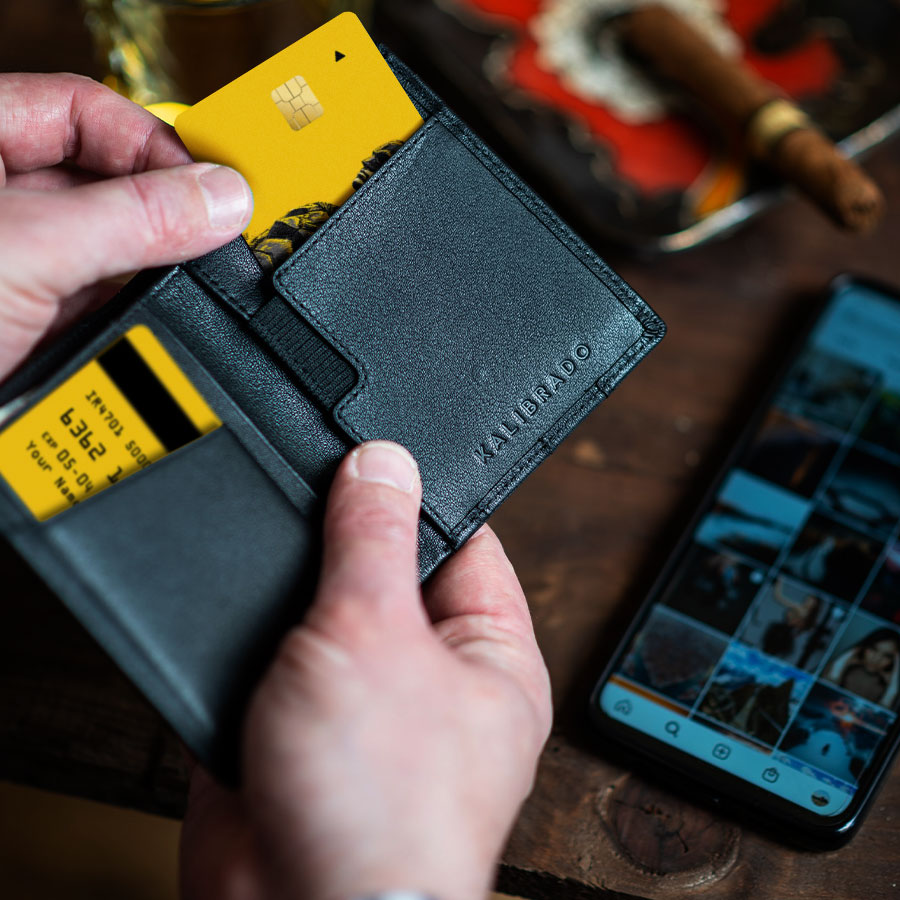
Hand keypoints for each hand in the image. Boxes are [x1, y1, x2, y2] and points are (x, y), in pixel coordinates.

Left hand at [0, 73, 251, 381]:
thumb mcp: (25, 251)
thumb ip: (132, 220)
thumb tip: (220, 200)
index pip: (83, 112)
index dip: (151, 143)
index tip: (207, 187)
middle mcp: (1, 204)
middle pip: (108, 183)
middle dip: (161, 213)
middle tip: (210, 237)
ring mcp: (19, 265)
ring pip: (113, 251)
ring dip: (151, 272)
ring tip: (181, 286)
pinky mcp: (34, 323)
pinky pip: (104, 306)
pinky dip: (134, 317)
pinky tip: (145, 325)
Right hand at [180, 441, 552, 899]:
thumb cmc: (382, 810)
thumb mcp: (377, 635)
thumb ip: (374, 541)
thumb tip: (383, 464)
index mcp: (486, 652)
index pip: (464, 541)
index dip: (419, 493)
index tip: (376, 454)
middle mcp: (428, 674)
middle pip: (386, 568)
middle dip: (342, 539)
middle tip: (307, 500)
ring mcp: (360, 699)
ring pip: (322, 609)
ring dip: (290, 590)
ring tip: (272, 571)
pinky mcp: (295, 723)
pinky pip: (274, 653)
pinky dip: (251, 633)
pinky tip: (236, 616)